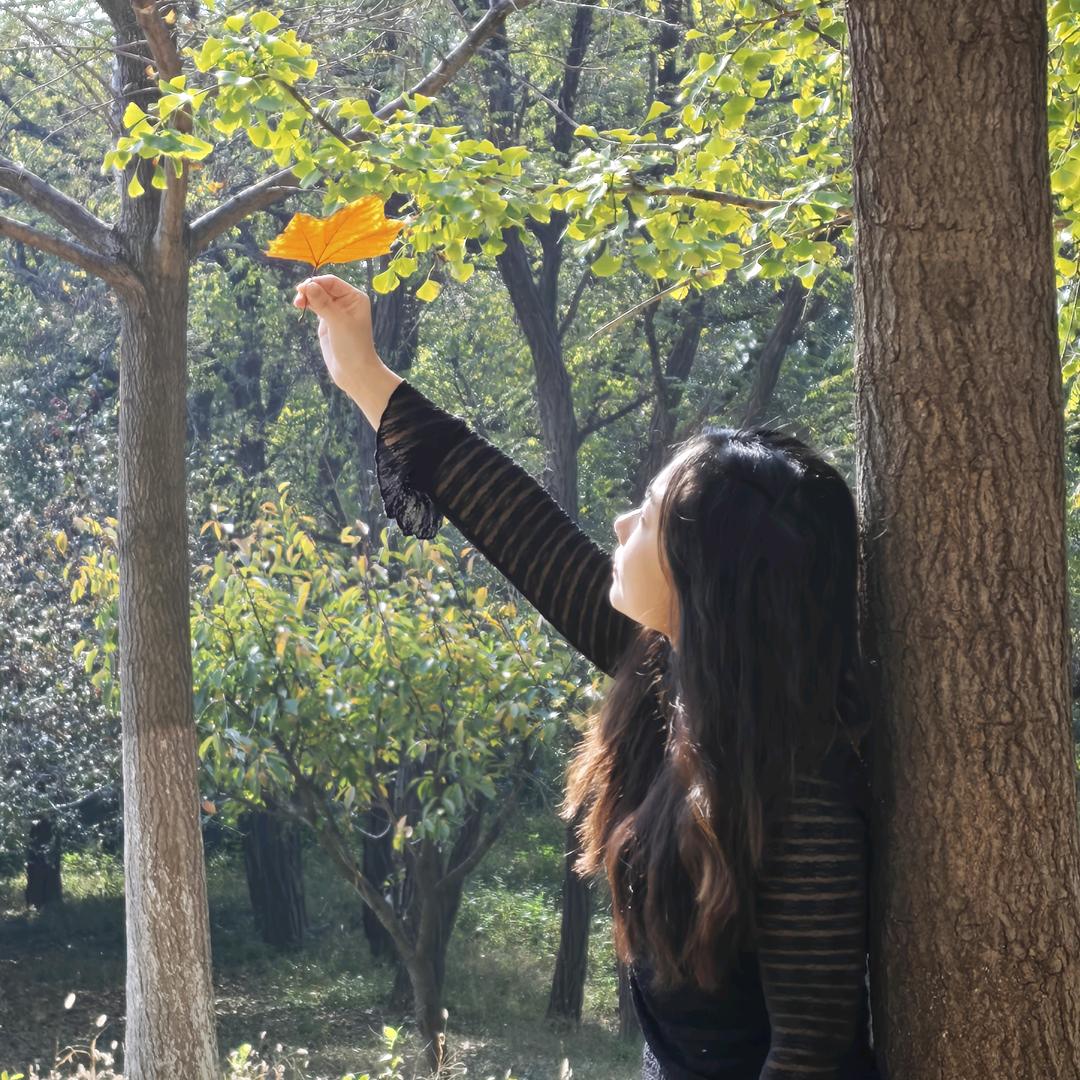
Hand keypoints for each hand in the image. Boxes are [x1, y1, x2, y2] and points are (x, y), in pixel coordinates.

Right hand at [293, 274, 378, 397]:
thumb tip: (308, 285)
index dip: (316, 282)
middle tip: (298, 299)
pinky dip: (307, 305)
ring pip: (317, 296)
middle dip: (310, 290)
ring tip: (297, 304)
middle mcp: (346, 302)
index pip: (332, 282)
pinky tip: (300, 305)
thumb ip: (323, 303)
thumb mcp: (338, 322)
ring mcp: (336, 311)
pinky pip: (315, 307)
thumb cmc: (352, 346)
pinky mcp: (327, 321)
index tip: (302, 288)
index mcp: (354, 298)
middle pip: (323, 288)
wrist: (354, 371)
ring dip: (306, 297)